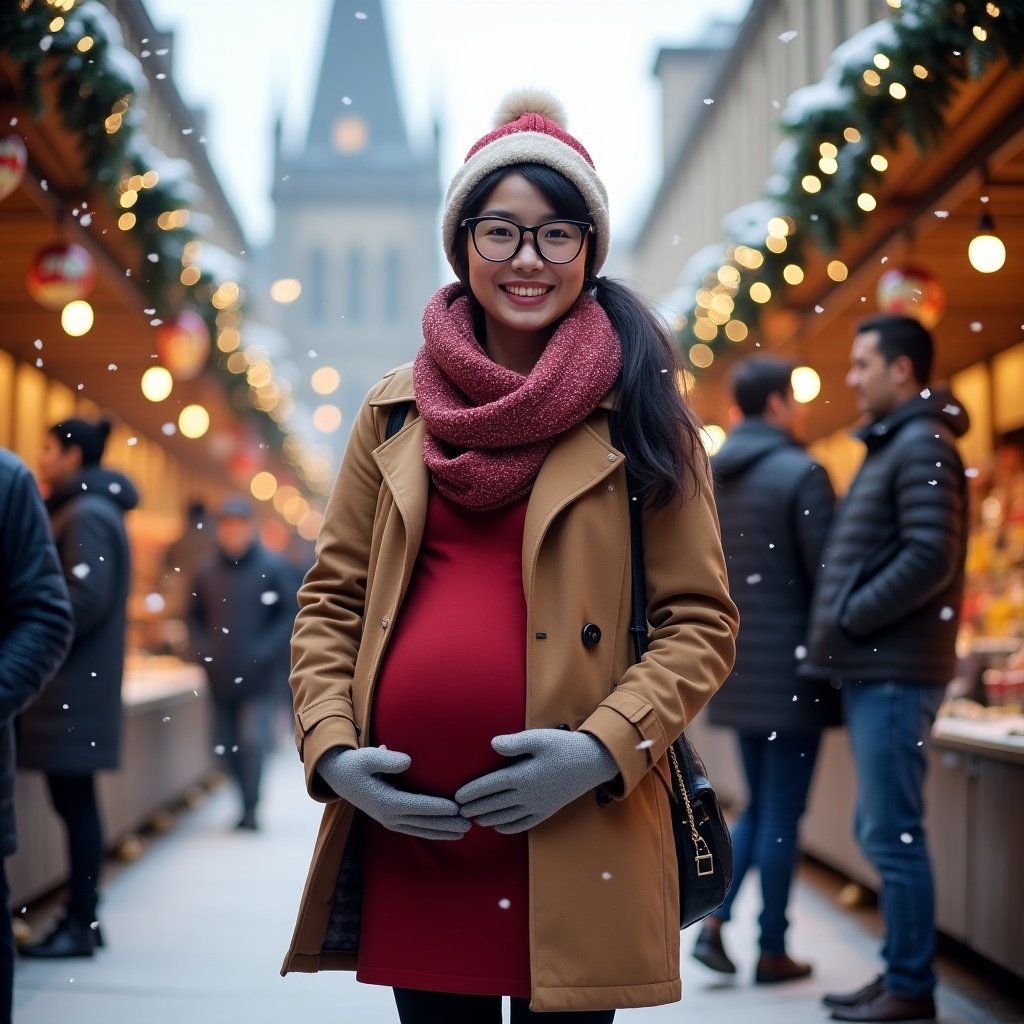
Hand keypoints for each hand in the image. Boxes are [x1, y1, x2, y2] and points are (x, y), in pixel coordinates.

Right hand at [316, 746, 469, 839]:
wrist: (339, 776)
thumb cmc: (356, 763)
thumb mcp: (368, 757)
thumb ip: (386, 759)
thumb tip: (407, 761)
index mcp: (386, 801)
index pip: (418, 806)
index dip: (438, 808)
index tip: (457, 808)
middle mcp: (389, 815)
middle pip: (423, 822)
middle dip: (446, 824)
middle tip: (470, 825)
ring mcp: (389, 820)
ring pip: (420, 829)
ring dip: (442, 832)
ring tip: (464, 832)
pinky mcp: (390, 819)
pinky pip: (414, 829)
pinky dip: (431, 832)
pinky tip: (446, 832)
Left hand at [454, 729, 617, 833]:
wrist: (591, 763)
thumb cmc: (562, 747)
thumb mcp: (538, 738)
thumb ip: (514, 743)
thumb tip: (492, 745)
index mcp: (522, 776)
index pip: (490, 786)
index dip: (472, 792)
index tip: (457, 797)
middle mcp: (527, 795)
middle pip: (494, 804)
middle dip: (474, 808)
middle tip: (457, 811)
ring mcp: (537, 806)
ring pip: (506, 816)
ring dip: (488, 818)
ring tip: (473, 819)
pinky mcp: (546, 811)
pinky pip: (523, 824)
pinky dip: (508, 827)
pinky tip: (498, 827)